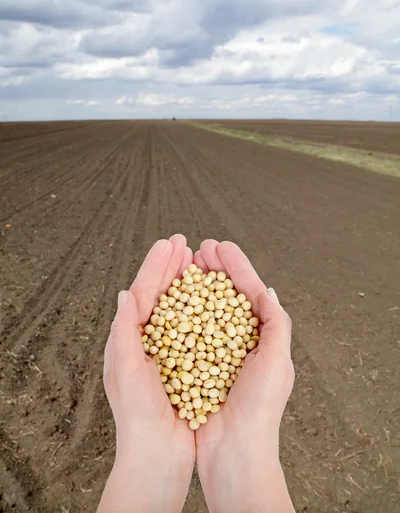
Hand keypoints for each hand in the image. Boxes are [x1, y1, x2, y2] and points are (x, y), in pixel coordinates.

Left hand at [97, 235, 194, 512]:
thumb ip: (124, 330)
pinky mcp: (187, 365)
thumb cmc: (135, 416)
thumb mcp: (124, 369)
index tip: (170, 242)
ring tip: (197, 262)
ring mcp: (168, 352)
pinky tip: (212, 299)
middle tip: (185, 243)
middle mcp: (147, 341)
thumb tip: (126, 292)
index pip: (142, 291)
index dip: (156, 265)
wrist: (156, 456)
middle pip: (161, 295)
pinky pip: (195, 330)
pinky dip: (202, 310)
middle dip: (172, 267)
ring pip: (179, 308)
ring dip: (187, 283)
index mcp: (128, 338)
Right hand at [194, 240, 294, 512]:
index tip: (220, 245)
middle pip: (225, 295)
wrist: (234, 452)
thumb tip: (267, 289)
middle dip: (214, 269)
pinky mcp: (196, 364)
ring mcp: (217, 351)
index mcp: (263, 336)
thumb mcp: (278, 362)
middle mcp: (240, 340)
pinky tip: (171, 298)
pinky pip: (188, 331)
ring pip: (205, 308)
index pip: (249, 291)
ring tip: (186, 264)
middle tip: (200, 248)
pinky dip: (181, 311)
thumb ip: (276, 323)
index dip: (236, 266)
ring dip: (196, 284)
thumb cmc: (260, 409)